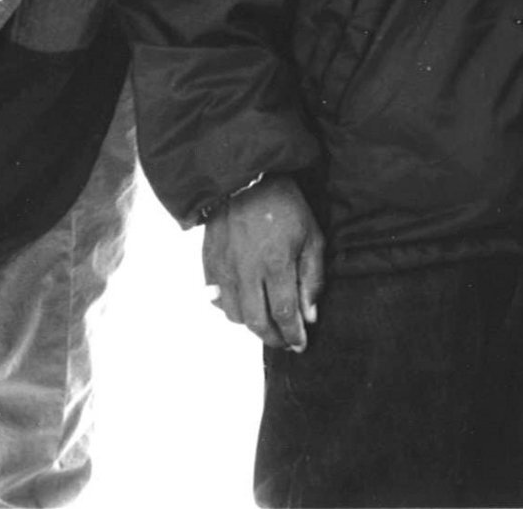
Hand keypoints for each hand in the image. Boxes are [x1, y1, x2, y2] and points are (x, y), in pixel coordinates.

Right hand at [203, 175, 324, 351]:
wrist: (247, 178)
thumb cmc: (285, 206)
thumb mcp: (311, 236)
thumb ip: (312, 278)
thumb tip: (310, 316)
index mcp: (277, 263)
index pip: (285, 314)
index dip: (293, 335)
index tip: (300, 344)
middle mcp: (248, 270)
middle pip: (258, 322)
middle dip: (273, 339)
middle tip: (284, 341)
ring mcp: (225, 267)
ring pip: (235, 315)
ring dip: (252, 325)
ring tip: (266, 321)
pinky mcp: (210, 261)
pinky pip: (216, 298)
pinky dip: (230, 308)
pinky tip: (244, 303)